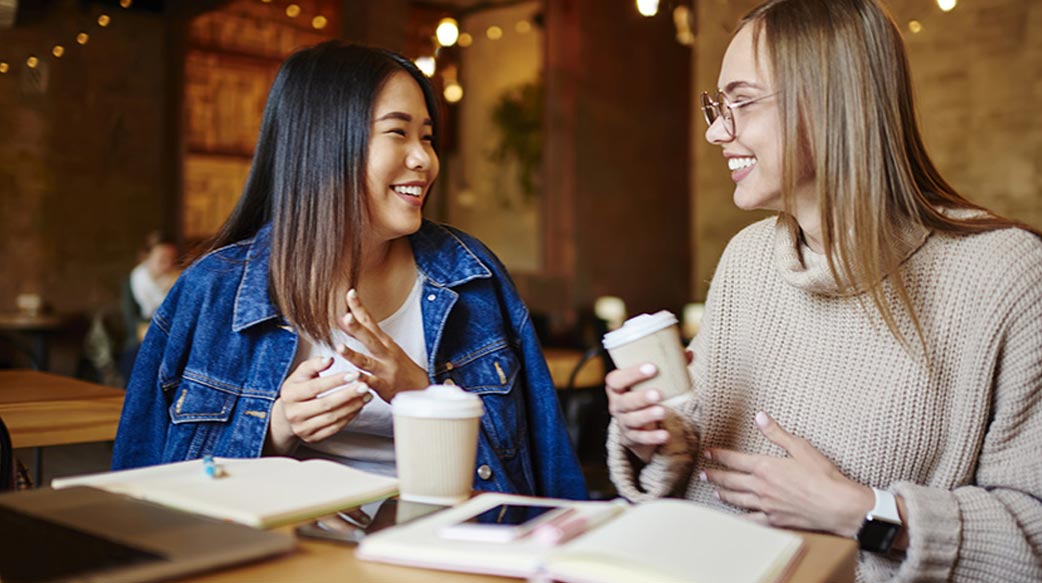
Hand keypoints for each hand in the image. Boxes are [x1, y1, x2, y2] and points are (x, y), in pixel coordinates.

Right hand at [267, 356, 372, 453]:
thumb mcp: (301, 374)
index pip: (315, 387)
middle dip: (348, 395)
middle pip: (326, 404)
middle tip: (365, 386)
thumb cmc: (299, 389)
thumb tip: (329, 359)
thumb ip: (314, 364)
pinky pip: (335, 428)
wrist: (288, 414)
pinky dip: (350, 417)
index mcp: (290, 395)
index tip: (354, 374)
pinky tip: (359, 406)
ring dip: (353, 406)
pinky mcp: (312, 438)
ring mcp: (303, 428)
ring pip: (332, 417)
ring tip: (367, 395)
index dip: (336, 381)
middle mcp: (294, 413)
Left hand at [335, 289, 428, 402]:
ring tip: (340, 348)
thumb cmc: (400, 367)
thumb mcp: (383, 347)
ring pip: (366, 361)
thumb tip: (344, 319)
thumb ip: (361, 334)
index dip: (360, 307)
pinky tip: (352, 378)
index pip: (370, 321)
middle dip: (357, 326)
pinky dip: (361, 381)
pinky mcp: (384, 386)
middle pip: (369, 337)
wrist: (420, 387)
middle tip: (346, 316)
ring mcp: (384, 369)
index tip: (350, 293)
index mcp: (384, 342)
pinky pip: (371, 383)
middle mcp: (385, 353)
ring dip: (352, 354)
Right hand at [605, 363, 670, 463]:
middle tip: (659, 393)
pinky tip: (665, 435)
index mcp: (617, 388)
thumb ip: (667, 368)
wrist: (636, 426)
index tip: (652, 367)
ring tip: (664, 411)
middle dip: (641, 397)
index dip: (631, 373)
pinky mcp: (631, 438)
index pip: (616, 379)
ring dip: (648, 415)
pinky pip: (640, 438)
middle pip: (625, 401)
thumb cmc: (642, 395)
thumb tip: (688, 354)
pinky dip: (652, 437)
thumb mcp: (649, 383)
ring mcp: (623, 422)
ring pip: (632, 420)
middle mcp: (617, 405)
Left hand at [701, 411, 872, 536]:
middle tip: (704, 474)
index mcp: (765, 467)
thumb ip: (777, 433)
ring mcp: (766, 506)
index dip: (719, 455)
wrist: (838, 505)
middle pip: (731, 481)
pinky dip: (740, 519)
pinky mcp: (775, 520)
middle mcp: (761, 487)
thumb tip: (760, 417)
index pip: (734, 459)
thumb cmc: (822, 475)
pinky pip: (752, 520)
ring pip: (738, 500)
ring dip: (724, 495)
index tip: (708, 453)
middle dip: (715, 476)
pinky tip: (735, 519)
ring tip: (715, 493)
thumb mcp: (800, 447)